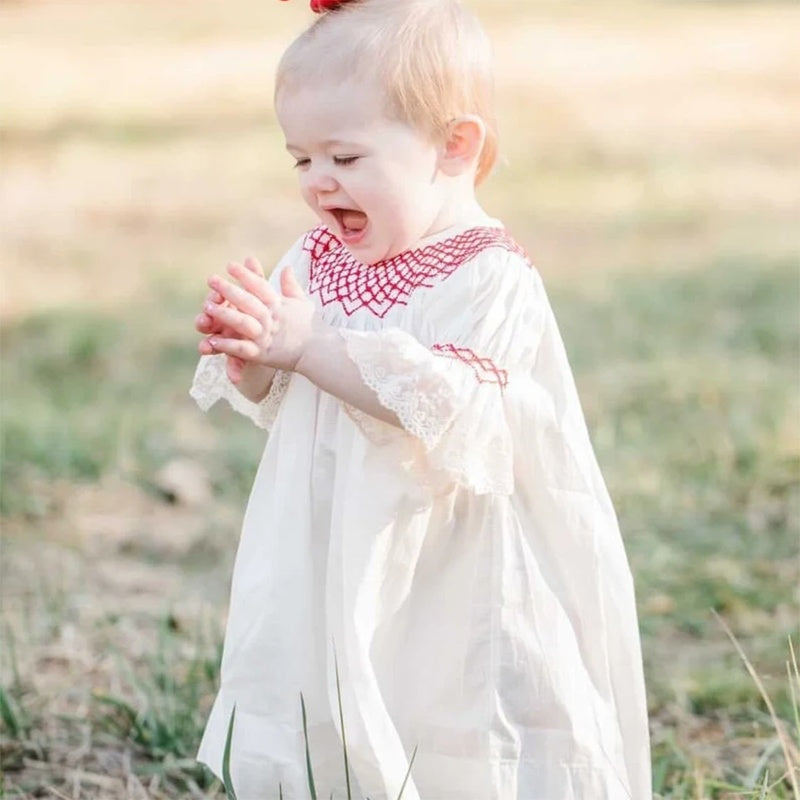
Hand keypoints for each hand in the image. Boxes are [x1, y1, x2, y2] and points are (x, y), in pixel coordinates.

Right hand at [196, 257, 265, 382]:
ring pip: (214, 344)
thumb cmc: (265, 310)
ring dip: (208, 346)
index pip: (218, 299)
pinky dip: (234, 371)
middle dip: (205, 320)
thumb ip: (256, 279)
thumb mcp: (264, 295)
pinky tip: (235, 378)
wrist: (282, 335)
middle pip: (211, 321)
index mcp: (230, 306)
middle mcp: (226, 324)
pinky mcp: (239, 358)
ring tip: (204, 349)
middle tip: (203, 320)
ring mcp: (230, 341)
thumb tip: (251, 258)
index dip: (215, 298)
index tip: (213, 295)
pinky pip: (234, 365)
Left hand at [203, 263, 322, 372]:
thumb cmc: (312, 327)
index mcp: (279, 305)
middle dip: (228, 289)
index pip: (260, 286)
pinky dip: (228, 345)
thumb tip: (287, 267)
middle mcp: (271, 318)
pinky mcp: (263, 354)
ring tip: (208, 307)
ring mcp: (266, 336)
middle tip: (211, 279)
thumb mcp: (303, 302)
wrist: (321, 352)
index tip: (231, 265)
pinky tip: (213, 341)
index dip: (244, 275)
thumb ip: (291, 286)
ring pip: (242, 323)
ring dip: (225, 315)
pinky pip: (242, 348)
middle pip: (247, 301)